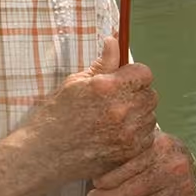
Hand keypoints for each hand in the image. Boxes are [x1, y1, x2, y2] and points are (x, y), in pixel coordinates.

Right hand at [24, 36, 157, 182]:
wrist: (45, 154)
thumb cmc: (55, 116)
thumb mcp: (74, 84)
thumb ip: (101, 64)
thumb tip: (114, 41)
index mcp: (106, 87)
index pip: (143, 73)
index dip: (134, 73)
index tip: (123, 78)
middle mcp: (121, 109)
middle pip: (150, 93)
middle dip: (136, 93)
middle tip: (116, 99)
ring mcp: (128, 133)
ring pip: (150, 115)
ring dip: (138, 113)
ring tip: (113, 118)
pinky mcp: (131, 152)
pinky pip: (148, 135)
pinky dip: (136, 133)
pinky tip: (114, 133)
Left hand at [86, 130, 195, 195]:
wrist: (182, 157)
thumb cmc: (148, 149)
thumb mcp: (136, 143)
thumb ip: (119, 156)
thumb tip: (91, 181)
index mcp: (161, 146)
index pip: (131, 167)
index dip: (110, 178)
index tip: (94, 184)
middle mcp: (176, 167)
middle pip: (136, 190)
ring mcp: (183, 188)